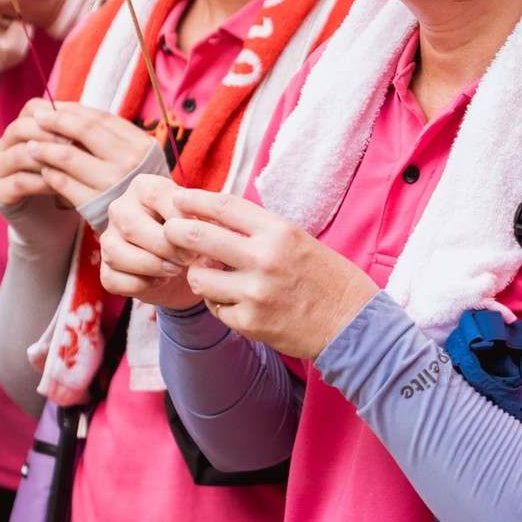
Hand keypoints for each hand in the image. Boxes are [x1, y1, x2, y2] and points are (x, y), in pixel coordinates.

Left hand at [0, 100, 156, 211]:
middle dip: (56, 121)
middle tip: (37, 117)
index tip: (55, 106)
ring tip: (32, 144)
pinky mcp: (94, 204)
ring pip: (68, 155)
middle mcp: (129, 162)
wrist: (146, 228)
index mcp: (141, 145)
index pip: (101, 118)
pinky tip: (43, 169)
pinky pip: (63, 182)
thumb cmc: (134, 186)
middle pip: (84, 131)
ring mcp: (112, 184)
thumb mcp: (136, 158)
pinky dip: (49, 172)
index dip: (74, 109)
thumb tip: (68, 110)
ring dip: (45, 147)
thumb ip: (110, 136)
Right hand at [98, 174, 203, 310]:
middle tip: (188, 258)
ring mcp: (108, 239)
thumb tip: (202, 228)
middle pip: (131, 225)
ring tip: (175, 269)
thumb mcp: (204, 221)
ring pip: (115, 253)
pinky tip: (160, 281)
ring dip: (151, 266)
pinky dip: (140, 284)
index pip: (157, 195)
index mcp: (144, 187)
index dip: (180, 217)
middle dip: (164, 246)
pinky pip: (113, 278)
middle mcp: (120, 208)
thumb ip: (205, 219)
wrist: (188, 268)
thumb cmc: (194, 235)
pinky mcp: (105, 269)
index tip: (199, 234)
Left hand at [162, 188, 380, 359]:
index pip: (223, 205)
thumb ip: (257, 230)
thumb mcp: (296, 239)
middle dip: (175, 232)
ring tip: (212, 277)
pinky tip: (235, 303)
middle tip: (169, 232)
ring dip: (199, 276)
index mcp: (278, 231)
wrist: (353, 323)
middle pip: (198, 236)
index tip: (177, 198)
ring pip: (199, 278)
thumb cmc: (325, 276)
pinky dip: (219, 306)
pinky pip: (215, 310)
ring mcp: (256, 293)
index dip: (193, 199)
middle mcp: (264, 258)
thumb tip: (213, 217)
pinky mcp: (251, 323)